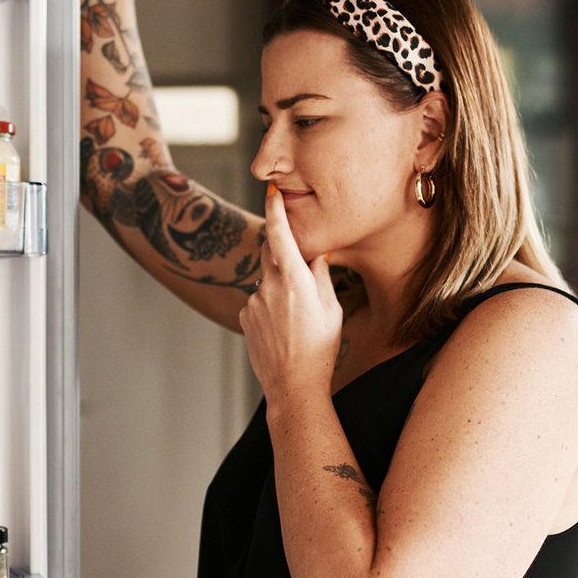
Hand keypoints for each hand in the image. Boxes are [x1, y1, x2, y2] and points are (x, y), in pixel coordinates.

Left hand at [240, 186, 343, 400]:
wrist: (293, 386)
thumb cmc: (321, 348)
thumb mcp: (332, 309)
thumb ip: (320, 275)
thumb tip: (316, 252)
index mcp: (295, 281)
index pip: (280, 235)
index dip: (275, 210)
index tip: (271, 191)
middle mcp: (270, 287)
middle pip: (271, 254)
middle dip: (283, 254)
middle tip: (300, 274)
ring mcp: (253, 302)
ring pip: (267, 281)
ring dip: (280, 288)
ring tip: (297, 320)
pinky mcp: (245, 317)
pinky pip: (258, 300)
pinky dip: (270, 306)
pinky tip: (283, 330)